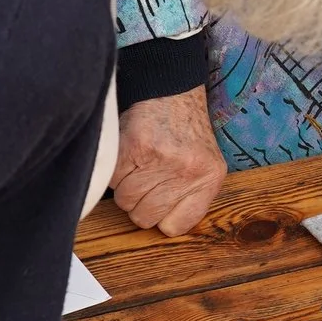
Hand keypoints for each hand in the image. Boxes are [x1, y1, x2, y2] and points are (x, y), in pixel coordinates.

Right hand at [112, 86, 224, 236]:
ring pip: (125, 201)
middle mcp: (188, 171)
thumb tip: (164, 229)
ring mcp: (161, 159)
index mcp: (208, 179)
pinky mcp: (134, 146)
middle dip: (140, 202)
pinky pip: (112, 181)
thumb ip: (190, 198)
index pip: (175, 228)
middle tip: (147, 178)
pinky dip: (114, 172)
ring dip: (125, 187)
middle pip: (144, 217)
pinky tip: (128, 156)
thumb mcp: (204, 165)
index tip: (161, 202)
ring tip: (138, 165)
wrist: (172, 91)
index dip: (161, 218)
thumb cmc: (185, 134)